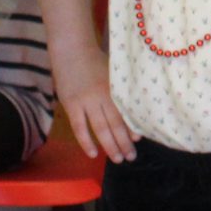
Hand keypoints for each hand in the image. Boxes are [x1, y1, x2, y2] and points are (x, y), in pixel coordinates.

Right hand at [52, 49, 136, 163]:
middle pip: (115, 124)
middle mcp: (101, 96)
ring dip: (109, 145)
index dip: (132, 127)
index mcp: (114, 88)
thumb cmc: (96, 61)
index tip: (139, 140)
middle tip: (131, 157)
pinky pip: (79, 127)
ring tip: (118, 159)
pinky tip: (93, 154)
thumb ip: (121, 90)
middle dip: (124, 142)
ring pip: (99, 128)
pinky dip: (86, 142)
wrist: (71, 50)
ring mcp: (85, 102)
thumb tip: (133, 111)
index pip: (125, 112)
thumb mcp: (114, 73)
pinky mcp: (71, 105)